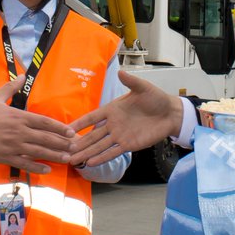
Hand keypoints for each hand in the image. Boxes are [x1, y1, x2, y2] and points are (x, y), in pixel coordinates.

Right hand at [0, 75, 75, 173]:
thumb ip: (11, 87)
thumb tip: (21, 75)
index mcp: (19, 116)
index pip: (44, 122)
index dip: (59, 127)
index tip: (70, 131)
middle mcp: (20, 132)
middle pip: (46, 138)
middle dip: (62, 143)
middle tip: (75, 147)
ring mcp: (14, 146)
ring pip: (39, 152)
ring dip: (55, 155)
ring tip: (67, 159)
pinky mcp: (6, 157)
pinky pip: (25, 163)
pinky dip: (37, 167)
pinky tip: (47, 170)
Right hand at [67, 70, 183, 166]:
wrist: (170, 114)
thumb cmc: (156, 98)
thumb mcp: (143, 88)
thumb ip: (131, 82)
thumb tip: (120, 72)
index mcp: (113, 109)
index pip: (92, 117)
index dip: (80, 122)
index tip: (66, 128)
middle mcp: (113, 124)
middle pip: (92, 135)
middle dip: (79, 142)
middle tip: (64, 149)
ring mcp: (119, 136)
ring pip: (99, 146)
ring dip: (87, 153)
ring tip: (73, 159)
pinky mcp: (128, 145)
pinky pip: (112, 152)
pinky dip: (101, 157)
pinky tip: (91, 162)